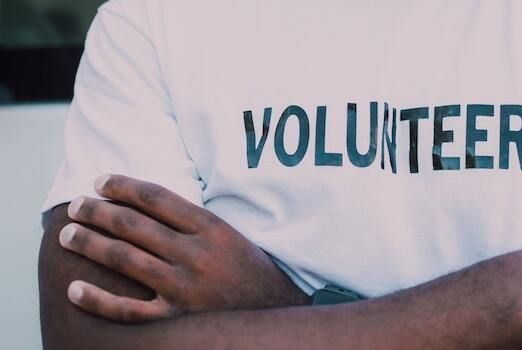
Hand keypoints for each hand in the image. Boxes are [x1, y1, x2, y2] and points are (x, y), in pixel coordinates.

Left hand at [59, 174, 308, 322]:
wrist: (275, 313)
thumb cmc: (251, 271)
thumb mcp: (230, 235)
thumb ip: (193, 221)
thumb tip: (146, 202)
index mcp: (212, 228)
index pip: (156, 198)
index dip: (123, 186)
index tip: (99, 180)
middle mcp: (196, 255)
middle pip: (134, 226)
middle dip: (98, 212)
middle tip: (75, 206)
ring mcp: (185, 288)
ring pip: (125, 260)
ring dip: (90, 244)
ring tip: (67, 235)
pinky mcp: (177, 319)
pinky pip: (128, 310)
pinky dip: (98, 300)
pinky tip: (75, 289)